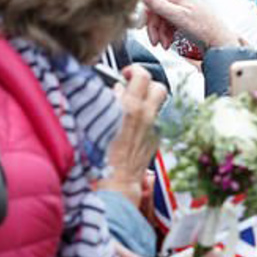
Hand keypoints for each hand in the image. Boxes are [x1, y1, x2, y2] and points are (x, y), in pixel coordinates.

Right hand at [101, 65, 166, 206]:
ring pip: (160, 103)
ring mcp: (154, 128)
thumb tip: (116, 90)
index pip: (142, 75)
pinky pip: (155, 121)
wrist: (114, 186)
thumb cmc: (99, 159)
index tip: (126, 74)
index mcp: (130, 108)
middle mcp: (146, 116)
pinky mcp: (156, 141)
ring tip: (135, 103)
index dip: (134, 70)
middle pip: (158, 85)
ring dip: (149, 98)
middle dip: (146, 82)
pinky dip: (147, 118)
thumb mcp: (96, 124)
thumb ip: (108, 102)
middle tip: (133, 86)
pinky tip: (134, 125)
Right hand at [142, 0, 238, 49]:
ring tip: (165, 43)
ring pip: (161, 19)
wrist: (219, 42)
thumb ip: (160, 6)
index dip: (146, 14)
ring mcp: (182, 9)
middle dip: (154, 28)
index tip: (141, 26)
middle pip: (156, 11)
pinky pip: (168, 25)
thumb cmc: (205, 29)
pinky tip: (169, 41)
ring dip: (160, 33)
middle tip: (155, 40)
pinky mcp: (183, 18)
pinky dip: (166, 34)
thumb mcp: (179, 17)